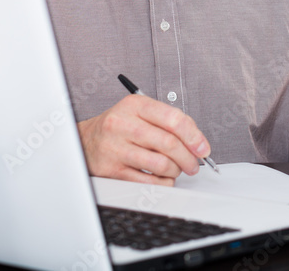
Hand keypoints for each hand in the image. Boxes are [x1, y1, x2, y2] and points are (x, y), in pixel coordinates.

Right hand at [77, 94, 211, 184]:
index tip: (203, 148)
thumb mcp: (140, 112)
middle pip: (169, 143)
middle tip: (194, 164)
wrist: (86, 140)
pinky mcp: (111, 170)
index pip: (174, 119)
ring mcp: (116, 148)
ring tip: (176, 169)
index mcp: (136, 106)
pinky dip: (162, 183)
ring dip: (175, 171)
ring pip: (160, 164)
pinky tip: (163, 178)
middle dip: (188, 158)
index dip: (194, 136)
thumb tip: (197, 142)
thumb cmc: (119, 126)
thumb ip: (168, 122)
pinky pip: (147, 181)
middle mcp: (124, 124)